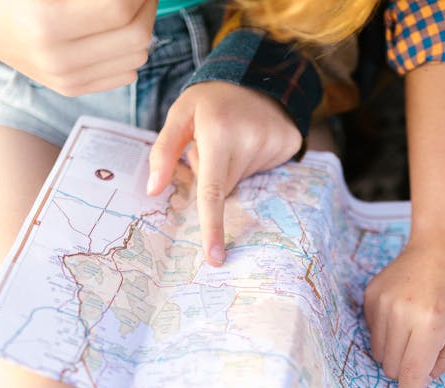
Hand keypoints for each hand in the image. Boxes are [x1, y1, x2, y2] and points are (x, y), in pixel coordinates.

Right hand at [0, 0, 155, 95]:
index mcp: (45, 21)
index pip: (121, 8)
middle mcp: (56, 58)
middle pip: (137, 36)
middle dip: (147, 4)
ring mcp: (63, 79)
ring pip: (137, 57)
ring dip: (143, 24)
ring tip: (129, 1)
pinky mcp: (69, 87)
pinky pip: (125, 72)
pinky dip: (130, 47)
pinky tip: (115, 25)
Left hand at [147, 81, 302, 265]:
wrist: (256, 75)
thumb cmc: (210, 100)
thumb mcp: (180, 114)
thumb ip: (163, 152)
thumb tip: (154, 191)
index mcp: (218, 133)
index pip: (213, 190)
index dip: (213, 226)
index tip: (215, 256)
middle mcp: (249, 140)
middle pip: (226, 186)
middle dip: (216, 173)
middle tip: (216, 143)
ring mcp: (273, 143)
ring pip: (244, 180)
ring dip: (235, 166)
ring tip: (236, 136)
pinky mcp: (290, 144)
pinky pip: (265, 172)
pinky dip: (255, 161)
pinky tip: (254, 137)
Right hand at [363, 235, 444, 387]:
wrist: (444, 243)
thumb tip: (423, 379)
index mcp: (431, 323)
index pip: (412, 374)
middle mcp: (401, 313)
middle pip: (393, 368)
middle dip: (409, 370)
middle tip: (428, 349)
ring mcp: (382, 303)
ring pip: (379, 353)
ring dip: (397, 353)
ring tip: (417, 329)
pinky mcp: (371, 295)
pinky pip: (372, 332)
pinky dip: (388, 334)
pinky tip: (406, 314)